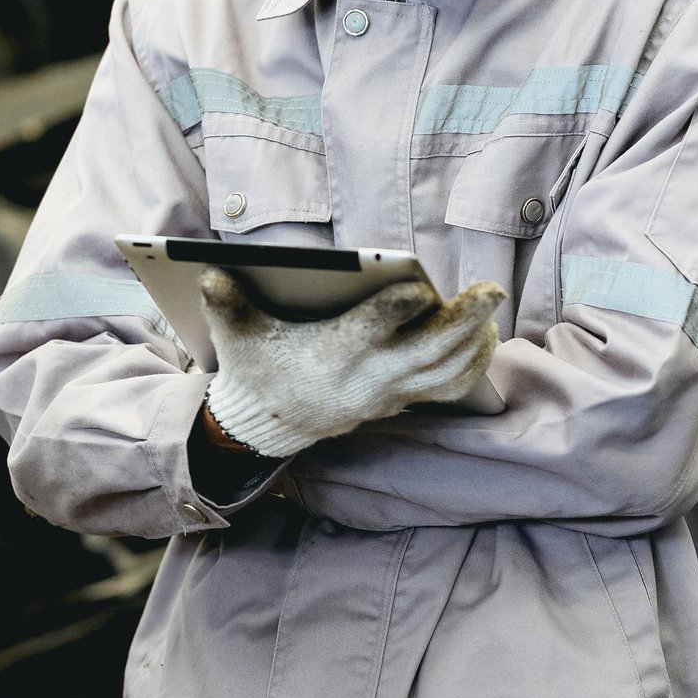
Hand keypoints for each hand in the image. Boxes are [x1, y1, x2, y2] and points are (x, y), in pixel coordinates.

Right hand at [198, 269, 503, 457]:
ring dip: (477, 342)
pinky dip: (472, 365)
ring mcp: (390, 394)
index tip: (420, 285)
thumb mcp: (236, 336)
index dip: (401, 305)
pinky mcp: (400, 402)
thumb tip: (206, 273)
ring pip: (448, 373)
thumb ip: (225, 303)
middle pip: (430, 351)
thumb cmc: (257, 367)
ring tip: (490, 310)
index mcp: (335, 355)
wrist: (268, 424)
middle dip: (466, 321)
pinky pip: (449, 388)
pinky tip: (483, 338)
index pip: (376, 328)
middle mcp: (370, 378)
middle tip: (491, 290)